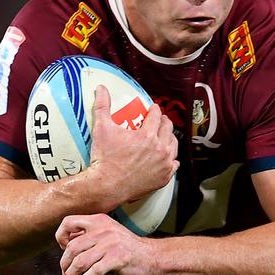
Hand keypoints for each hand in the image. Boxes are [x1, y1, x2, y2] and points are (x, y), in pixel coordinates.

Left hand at [56, 213, 154, 274]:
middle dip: (64, 264)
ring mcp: (110, 244)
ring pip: (80, 261)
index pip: (69, 222)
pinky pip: (93, 272)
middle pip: (72, 247)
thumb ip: (88, 236)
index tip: (62, 248)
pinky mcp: (117, 259)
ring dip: (71, 274)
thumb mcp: (107, 234)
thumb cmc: (126, 248)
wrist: (151, 257)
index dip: (60, 236)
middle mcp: (103, 230)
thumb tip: (64, 246)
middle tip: (65, 273)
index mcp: (99, 220)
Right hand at [88, 85, 178, 203]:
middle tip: (159, 120)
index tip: (153, 108)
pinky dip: (170, 159)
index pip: (157, 116)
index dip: (155, 109)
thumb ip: (102, 106)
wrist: (106, 186)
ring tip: (164, 136)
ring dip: (169, 138)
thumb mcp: (102, 129)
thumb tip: (101, 88)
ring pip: (173, 145)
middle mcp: (160, 149)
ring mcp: (164, 164)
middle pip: (168, 129)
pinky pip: (173, 165)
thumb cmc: (104, 158)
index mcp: (148, 135)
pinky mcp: (164, 178)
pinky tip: (166, 157)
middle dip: (164, 122)